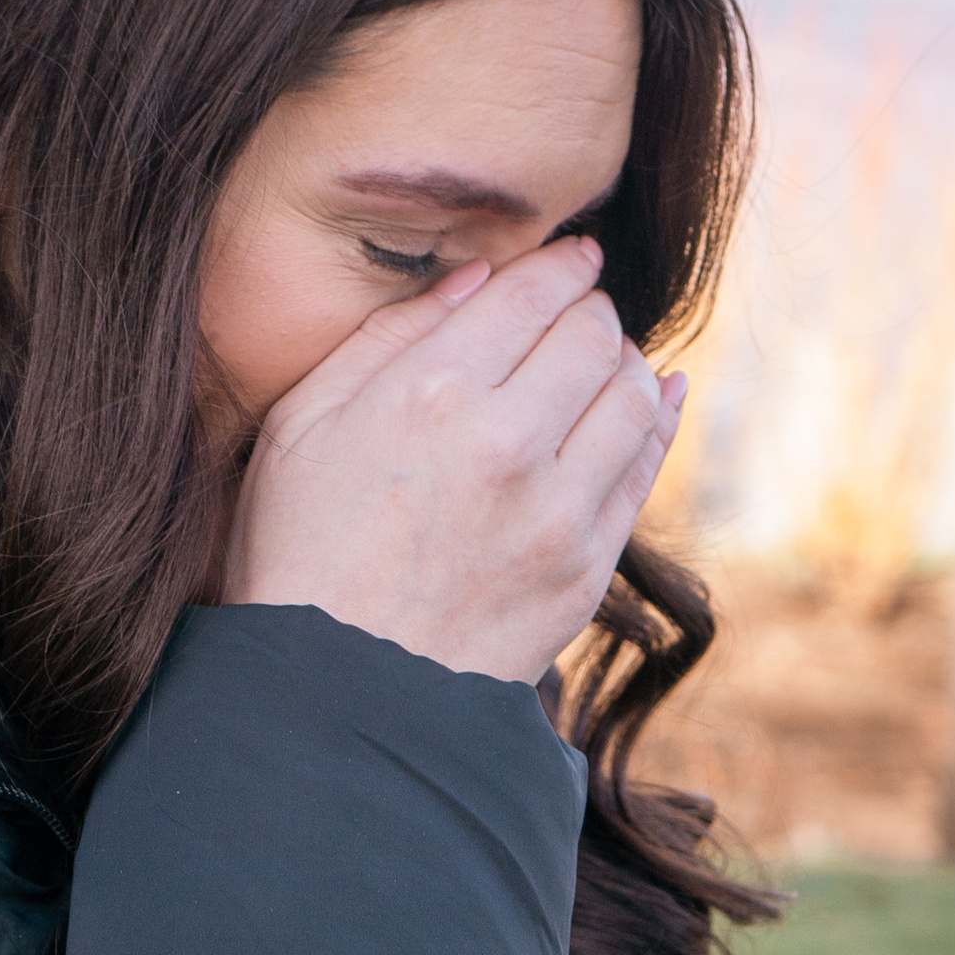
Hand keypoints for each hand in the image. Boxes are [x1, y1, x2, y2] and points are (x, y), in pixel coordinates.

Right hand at [222, 234, 684, 682]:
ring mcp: (556, 512)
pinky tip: (654, 396)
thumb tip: (475, 278)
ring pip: (633, 394)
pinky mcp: (586, 568)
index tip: (571, 258)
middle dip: (590, 310)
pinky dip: (656, 418)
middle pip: (592, 334)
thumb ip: (386, 339)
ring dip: (626, 363)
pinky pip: (644, 467)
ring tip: (603, 361)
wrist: (336, 697)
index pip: (530, 292)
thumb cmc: (298, 554)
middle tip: (578, 312)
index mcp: (429, 395)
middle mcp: (504, 444)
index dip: (560, 264)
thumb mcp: (301, 427)